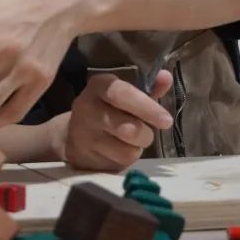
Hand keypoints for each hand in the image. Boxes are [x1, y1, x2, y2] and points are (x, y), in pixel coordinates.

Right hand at [54, 70, 173, 171]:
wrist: (73, 135)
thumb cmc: (108, 110)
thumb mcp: (127, 95)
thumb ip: (149, 88)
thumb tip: (166, 77)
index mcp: (99, 86)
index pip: (121, 93)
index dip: (146, 107)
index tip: (166, 120)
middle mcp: (87, 106)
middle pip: (128, 127)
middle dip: (146, 133)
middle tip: (151, 132)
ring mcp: (83, 133)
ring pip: (126, 150)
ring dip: (137, 147)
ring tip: (133, 141)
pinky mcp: (84, 156)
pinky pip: (119, 162)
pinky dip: (126, 158)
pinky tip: (119, 150)